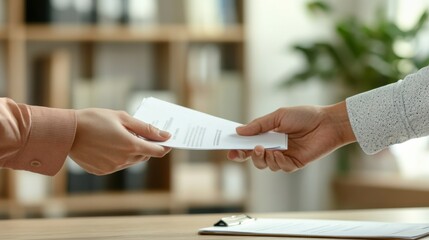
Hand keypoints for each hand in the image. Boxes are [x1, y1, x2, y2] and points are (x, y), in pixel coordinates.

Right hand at [69, 108, 170, 174]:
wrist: (66, 131)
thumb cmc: (95, 119)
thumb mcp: (123, 118)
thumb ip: (146, 128)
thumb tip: (166, 135)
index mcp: (131, 146)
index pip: (157, 151)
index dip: (164, 145)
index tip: (167, 140)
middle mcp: (124, 160)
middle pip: (144, 156)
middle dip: (146, 146)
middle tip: (141, 134)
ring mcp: (112, 167)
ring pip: (132, 161)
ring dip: (133, 152)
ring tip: (122, 137)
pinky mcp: (102, 171)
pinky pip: (118, 165)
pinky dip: (119, 157)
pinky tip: (109, 145)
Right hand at [227, 101, 355, 171]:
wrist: (327, 123)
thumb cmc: (304, 116)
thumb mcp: (278, 116)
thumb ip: (259, 125)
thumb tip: (239, 131)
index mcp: (268, 134)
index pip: (249, 143)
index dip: (238, 148)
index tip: (229, 150)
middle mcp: (274, 146)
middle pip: (254, 157)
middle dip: (247, 156)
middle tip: (245, 151)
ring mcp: (284, 155)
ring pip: (265, 165)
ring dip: (262, 159)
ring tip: (264, 150)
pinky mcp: (295, 163)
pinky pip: (281, 168)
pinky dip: (277, 162)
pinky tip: (279, 154)